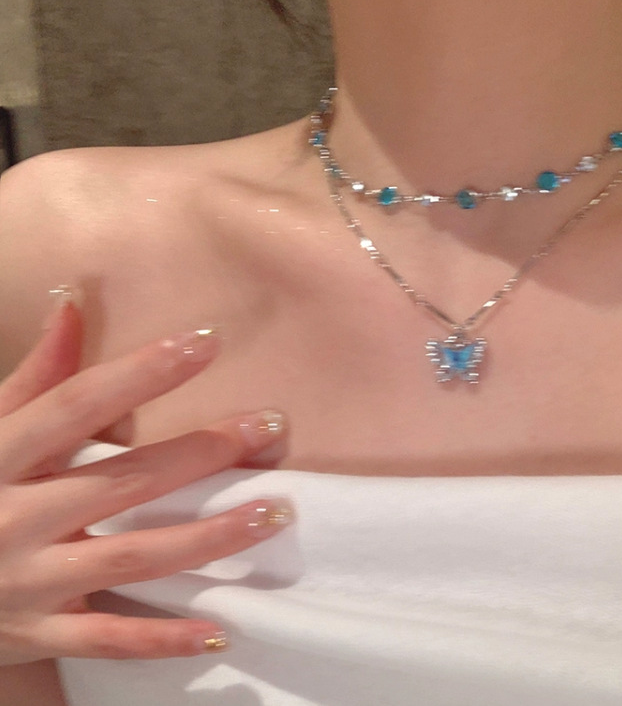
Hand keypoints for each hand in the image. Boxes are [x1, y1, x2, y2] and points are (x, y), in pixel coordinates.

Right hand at [0, 297, 292, 664]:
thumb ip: (35, 374)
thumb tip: (71, 301)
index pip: (77, 403)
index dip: (143, 371)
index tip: (208, 341)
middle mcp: (14, 518)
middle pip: (122, 480)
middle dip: (201, 452)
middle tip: (270, 427)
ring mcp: (28, 582)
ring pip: (132, 557)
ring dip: (209, 537)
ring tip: (275, 512)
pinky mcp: (38, 633)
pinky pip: (107, 639)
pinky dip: (162, 639)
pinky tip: (221, 627)